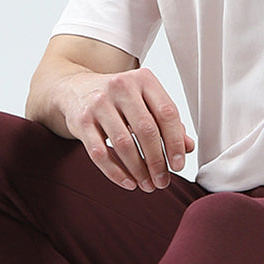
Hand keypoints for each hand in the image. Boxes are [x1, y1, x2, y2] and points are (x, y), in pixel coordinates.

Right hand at [59, 67, 195, 192]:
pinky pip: (100, 153)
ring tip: (147, 184)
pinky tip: (128, 182)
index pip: (167, 113)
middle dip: (157, 161)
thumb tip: (188, 147)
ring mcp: (99, 103)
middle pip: (146, 130)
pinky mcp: (81, 121)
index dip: (175, 142)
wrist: (75, 89)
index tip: (178, 165)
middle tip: (163, 181)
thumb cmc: (118, 99)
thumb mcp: (145, 102)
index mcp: (143, 79)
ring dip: (138, 170)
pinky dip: (115, 172)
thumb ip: (168, 122)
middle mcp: (121, 87)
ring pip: (123, 144)